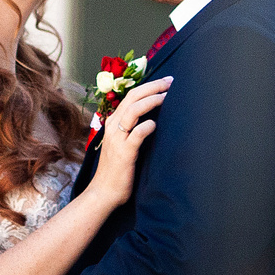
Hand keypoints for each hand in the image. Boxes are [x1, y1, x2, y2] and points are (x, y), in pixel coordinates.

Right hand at [88, 76, 172, 209]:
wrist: (104, 192)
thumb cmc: (117, 169)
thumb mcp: (123, 144)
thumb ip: (133, 129)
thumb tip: (154, 117)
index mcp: (114, 123)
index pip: (130, 96)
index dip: (148, 86)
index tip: (166, 82)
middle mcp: (113, 127)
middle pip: (132, 98)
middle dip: (152, 87)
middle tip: (170, 82)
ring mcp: (117, 139)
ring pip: (132, 111)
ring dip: (151, 101)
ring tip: (166, 96)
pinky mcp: (124, 153)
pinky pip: (136, 134)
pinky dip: (146, 126)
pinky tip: (156, 124)